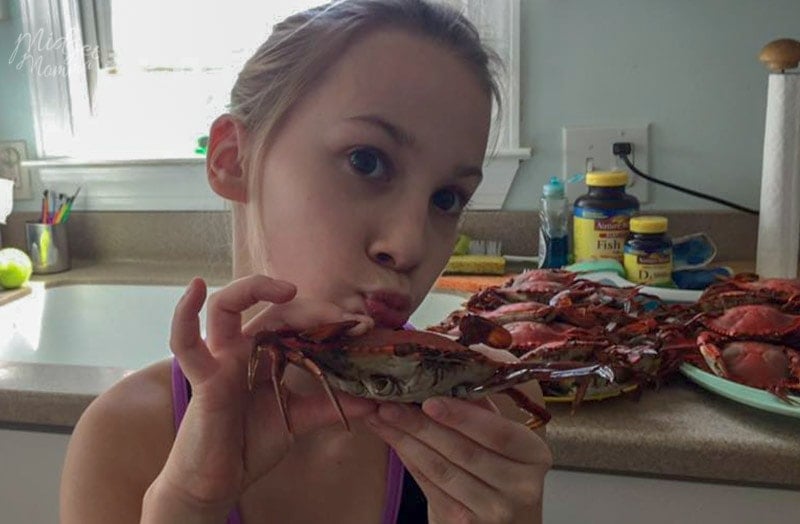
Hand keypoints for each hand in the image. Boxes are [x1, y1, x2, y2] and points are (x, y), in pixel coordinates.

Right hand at [151, 275, 376, 515]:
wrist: (219, 482)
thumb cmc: (250, 444)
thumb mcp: (299, 419)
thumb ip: (331, 405)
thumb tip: (372, 401)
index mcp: (267, 353)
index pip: (298, 322)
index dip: (330, 319)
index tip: (363, 326)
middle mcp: (243, 348)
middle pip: (274, 310)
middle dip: (312, 309)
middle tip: (345, 319)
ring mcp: (221, 359)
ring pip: (226, 306)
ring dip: (254, 289)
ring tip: (287, 289)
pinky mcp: (203, 378)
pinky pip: (185, 342)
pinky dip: (184, 313)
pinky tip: (195, 287)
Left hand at [365, 397, 551, 523]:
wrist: (503, 523)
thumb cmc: (501, 472)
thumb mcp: (504, 442)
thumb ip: (484, 410)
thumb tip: (458, 364)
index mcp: (534, 455)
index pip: (498, 432)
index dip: (462, 416)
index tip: (429, 400)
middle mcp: (519, 486)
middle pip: (462, 450)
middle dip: (419, 423)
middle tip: (387, 401)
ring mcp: (492, 510)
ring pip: (440, 468)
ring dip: (404, 439)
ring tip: (378, 415)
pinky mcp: (463, 523)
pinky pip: (428, 486)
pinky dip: (407, 459)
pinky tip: (391, 438)